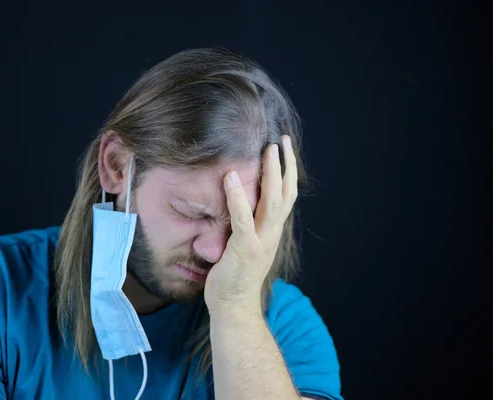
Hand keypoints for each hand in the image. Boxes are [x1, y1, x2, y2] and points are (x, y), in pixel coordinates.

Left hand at [204, 135, 297, 315]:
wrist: (235, 307)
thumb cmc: (236, 277)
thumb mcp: (247, 246)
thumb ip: (249, 227)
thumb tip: (240, 206)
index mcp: (273, 231)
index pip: (286, 196)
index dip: (288, 172)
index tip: (284, 150)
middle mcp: (272, 233)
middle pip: (286, 193)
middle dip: (286, 164)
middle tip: (281, 139)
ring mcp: (261, 240)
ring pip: (272, 200)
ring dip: (271, 172)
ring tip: (267, 149)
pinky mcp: (246, 248)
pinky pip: (243, 217)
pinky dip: (237, 196)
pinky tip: (230, 176)